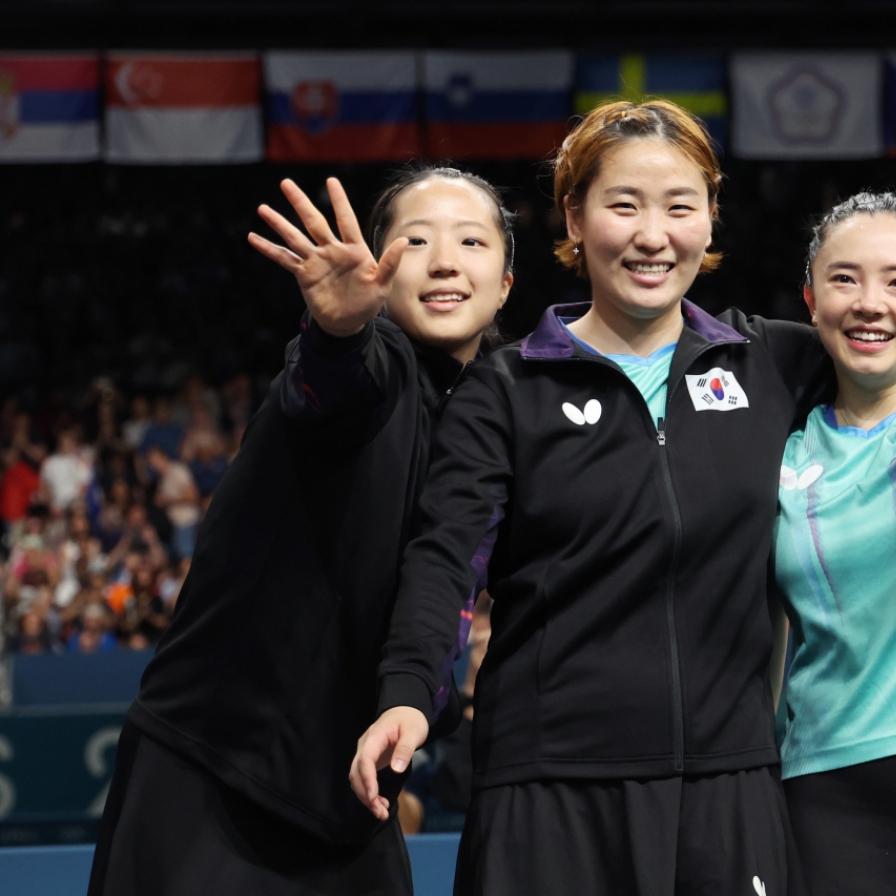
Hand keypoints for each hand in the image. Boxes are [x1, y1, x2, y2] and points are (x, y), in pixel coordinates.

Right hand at [248, 178, 408, 337]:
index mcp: (354, 249)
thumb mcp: (382, 285)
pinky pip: (285, 259)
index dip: (339, 202)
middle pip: (314, 222)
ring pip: (295, 237)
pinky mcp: (304, 274)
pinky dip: (269, 250)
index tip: (331, 181)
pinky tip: (253, 238)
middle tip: (286, 183)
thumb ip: (390, 263)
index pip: (346, 221)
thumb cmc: (368, 303)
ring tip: (262, 208)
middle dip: (300, 203)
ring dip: (279, 224)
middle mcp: (332, 250)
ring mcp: (316, 261)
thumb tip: (404, 240)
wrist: (349, 323)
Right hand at [349, 706, 428, 820]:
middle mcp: (365, 746)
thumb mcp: (413, 732)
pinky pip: (363, 778)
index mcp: (375, 736)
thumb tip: (396, 769)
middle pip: (357, 772)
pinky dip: (369, 793)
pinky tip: (380, 803)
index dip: (367, 779)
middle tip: (381, 812)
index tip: (373, 797)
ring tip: (382, 812)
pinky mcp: (369, 761)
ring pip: (357, 778)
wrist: (405, 712)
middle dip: (366, 795)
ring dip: (366, 797)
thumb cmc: (410, 720)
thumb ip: (405, 749)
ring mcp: (365, 753)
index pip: (365, 759)